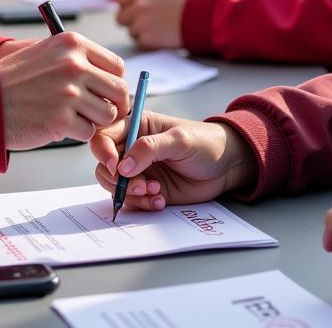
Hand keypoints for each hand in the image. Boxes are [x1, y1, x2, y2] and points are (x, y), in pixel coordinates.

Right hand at [0, 32, 128, 148]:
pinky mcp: (61, 120)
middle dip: (114, 105)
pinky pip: (88, 132)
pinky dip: (77, 133)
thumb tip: (111, 76)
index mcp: (72, 44)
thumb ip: (79, 59)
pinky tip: (59, 125)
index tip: (109, 93)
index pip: (116, 66)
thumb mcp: (47, 52)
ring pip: (107, 114)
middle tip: (101, 112)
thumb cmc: (14, 78)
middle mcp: (74, 65)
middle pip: (119, 91)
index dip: (115, 83)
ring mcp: (68, 93)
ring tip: (74, 117)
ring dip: (94, 120)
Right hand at [90, 110, 257, 209]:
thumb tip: (122, 166)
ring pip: (115, 185)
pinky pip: (132, 201)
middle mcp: (133, 148)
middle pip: (105, 164)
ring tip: (155, 192)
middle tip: (141, 185)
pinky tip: (160, 201)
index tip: (118, 167)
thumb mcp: (179, 140)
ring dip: (131, 193)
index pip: (105, 136)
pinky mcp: (148, 189)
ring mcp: (139, 170)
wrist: (226, 166)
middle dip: (118, 179)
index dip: (105, 152)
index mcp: (136, 126)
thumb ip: (149, 149)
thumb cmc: (205, 142)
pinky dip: (142, 204)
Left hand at [115, 0, 189, 49]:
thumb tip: (131, 2)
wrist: (201, 16)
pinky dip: (148, 42)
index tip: (135, 11)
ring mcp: (141, 22)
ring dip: (141, 33)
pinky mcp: (146, 38)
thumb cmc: (185, 2)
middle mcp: (138, 5)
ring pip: (131, 31)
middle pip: (121, 17)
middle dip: (130, 22)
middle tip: (145, 24)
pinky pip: (140, 42)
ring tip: (159, 29)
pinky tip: (162, 36)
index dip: (127, 6)